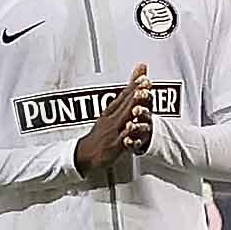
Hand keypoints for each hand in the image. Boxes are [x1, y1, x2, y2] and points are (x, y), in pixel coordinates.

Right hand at [72, 63, 157, 178]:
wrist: (84, 154)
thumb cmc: (100, 134)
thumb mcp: (109, 115)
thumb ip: (123, 101)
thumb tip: (132, 88)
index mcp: (111, 112)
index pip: (124, 96)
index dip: (134, 85)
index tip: (143, 75)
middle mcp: (112, 120)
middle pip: (126, 104)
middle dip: (136, 92)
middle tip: (145, 82)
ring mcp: (114, 132)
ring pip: (125, 119)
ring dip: (133, 109)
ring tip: (141, 102)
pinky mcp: (114, 146)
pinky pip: (123, 140)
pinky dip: (129, 134)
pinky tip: (133, 129)